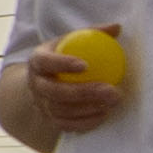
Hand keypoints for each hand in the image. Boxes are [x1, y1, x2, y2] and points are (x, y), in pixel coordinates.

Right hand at [0, 41, 118, 152]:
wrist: (43, 81)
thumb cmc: (64, 55)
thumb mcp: (72, 41)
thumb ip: (93, 34)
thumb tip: (117, 27)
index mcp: (37, 61)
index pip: (46, 62)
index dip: (62, 64)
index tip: (86, 65)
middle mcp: (35, 85)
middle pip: (55, 92)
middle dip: (83, 93)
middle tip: (111, 90)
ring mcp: (41, 104)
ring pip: (61, 111)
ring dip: (89, 108)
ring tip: (113, 101)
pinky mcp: (50, 120)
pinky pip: (67, 125)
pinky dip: (86, 122)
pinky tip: (105, 114)